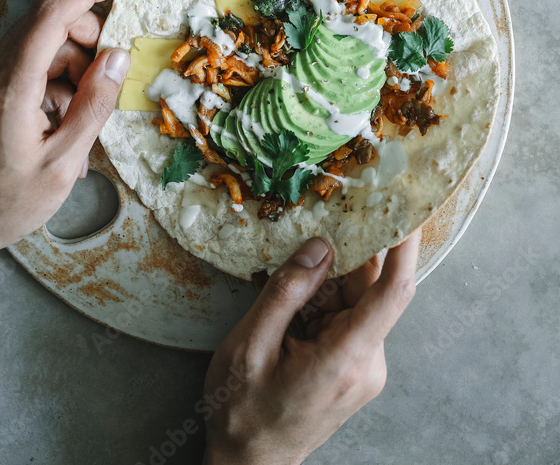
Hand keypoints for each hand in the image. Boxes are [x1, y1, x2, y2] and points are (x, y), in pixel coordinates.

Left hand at [0, 0, 129, 296]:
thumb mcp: (61, 164)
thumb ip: (93, 106)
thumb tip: (118, 59)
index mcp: (11, 83)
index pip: (52, 14)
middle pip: (47, 26)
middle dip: (87, 39)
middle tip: (111, 76)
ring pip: (38, 48)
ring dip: (71, 68)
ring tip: (85, 118)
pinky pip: (23, 69)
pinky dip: (50, 83)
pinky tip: (61, 125)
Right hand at [202, 230, 419, 464]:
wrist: (249, 464)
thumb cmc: (243, 411)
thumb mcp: (249, 346)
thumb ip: (286, 292)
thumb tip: (320, 246)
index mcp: (346, 359)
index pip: (392, 292)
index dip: (404, 247)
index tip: (407, 209)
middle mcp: (367, 363)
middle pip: (370, 289)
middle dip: (344, 256)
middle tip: (316, 224)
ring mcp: (364, 368)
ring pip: (357, 300)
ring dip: (328, 282)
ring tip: (289, 285)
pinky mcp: (355, 368)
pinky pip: (348, 317)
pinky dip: (325, 301)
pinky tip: (295, 309)